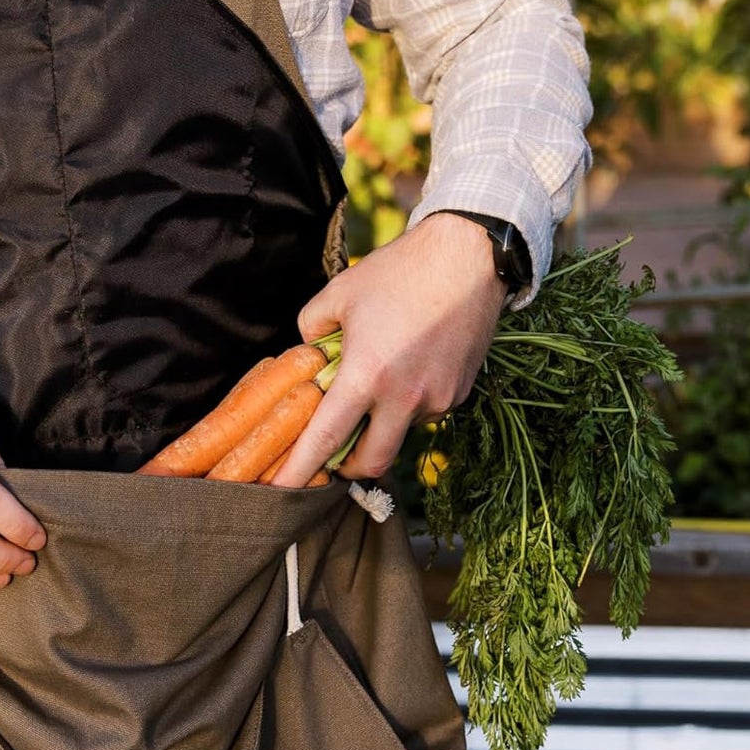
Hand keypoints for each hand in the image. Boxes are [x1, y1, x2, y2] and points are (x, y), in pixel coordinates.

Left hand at [272, 212, 508, 485]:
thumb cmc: (397, 272)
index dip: (300, 470)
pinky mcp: (459, 393)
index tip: (280, 492)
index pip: (326, 438)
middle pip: (371, 462)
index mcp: (366, 374)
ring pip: (400, 433)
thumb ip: (310, 330)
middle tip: (334, 454)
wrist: (468, 257)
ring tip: (379, 381)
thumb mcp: (338, 293)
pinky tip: (410, 366)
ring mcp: (437, 399)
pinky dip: (409, 403)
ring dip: (382, 425)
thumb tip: (308, 356)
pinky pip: (425, 412)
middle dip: (349, 467)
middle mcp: (404, 397)